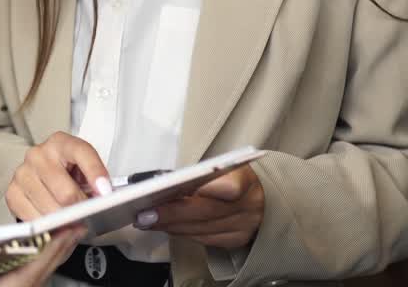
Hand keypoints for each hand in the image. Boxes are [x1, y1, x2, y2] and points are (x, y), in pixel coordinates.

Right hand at [0, 226, 86, 286]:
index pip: (15, 284)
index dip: (42, 260)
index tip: (62, 235)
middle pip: (27, 283)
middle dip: (52, 255)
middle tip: (75, 225)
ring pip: (21, 282)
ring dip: (41, 258)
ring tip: (60, 230)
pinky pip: (7, 280)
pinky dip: (23, 263)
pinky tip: (29, 245)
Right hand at [6, 132, 110, 220]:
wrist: (45, 178)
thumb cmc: (69, 175)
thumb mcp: (85, 171)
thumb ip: (95, 181)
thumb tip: (102, 199)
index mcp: (60, 143)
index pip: (81, 153)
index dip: (95, 173)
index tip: (106, 192)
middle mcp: (38, 155)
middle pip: (66, 192)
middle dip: (80, 210)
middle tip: (88, 216)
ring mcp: (22, 174)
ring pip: (50, 209)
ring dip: (65, 222)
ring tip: (72, 221)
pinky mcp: (12, 193)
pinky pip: (34, 219)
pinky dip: (48, 227)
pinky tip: (55, 224)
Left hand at [135, 164, 263, 249]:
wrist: (263, 196)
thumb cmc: (232, 176)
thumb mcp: (221, 167)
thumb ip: (197, 176)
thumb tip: (161, 184)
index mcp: (245, 179)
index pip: (227, 187)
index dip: (202, 191)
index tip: (172, 191)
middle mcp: (248, 206)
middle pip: (206, 212)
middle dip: (172, 214)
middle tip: (144, 214)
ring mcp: (244, 226)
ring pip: (202, 230)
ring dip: (171, 226)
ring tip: (146, 220)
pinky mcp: (237, 240)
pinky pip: (204, 240)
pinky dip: (182, 232)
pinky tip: (165, 227)